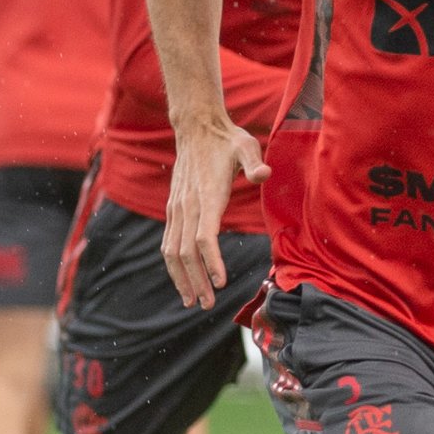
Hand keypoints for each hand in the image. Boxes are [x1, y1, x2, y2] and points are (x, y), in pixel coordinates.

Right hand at [159, 113, 266, 308]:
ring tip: (192, 301)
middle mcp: (188, 205)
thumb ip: (254, 162)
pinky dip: (173, 265)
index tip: (220, 283)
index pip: (204, 236)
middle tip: (207, 305)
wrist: (196, 128)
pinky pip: (169, 242)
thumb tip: (264, 174)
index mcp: (207, 196)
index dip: (211, 261)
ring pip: (172, 251)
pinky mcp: (174, 209)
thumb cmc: (226, 139)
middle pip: (186, 252)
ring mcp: (177, 208)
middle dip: (196, 280)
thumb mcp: (246, 146)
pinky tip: (182, 281)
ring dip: (181, 278)